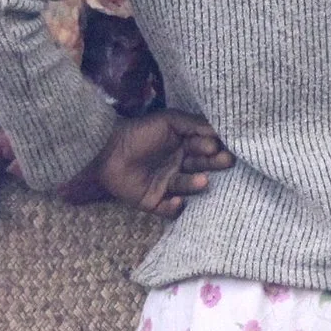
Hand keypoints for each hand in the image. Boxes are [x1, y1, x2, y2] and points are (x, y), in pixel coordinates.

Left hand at [83, 110, 233, 217]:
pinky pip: (169, 209)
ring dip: (195, 184)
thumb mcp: (166, 121)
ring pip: (187, 187)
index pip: (204, 148)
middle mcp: (178, 166)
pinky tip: (178, 200)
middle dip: (213, 164)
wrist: (105, 151)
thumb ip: (191, 123)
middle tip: (225, 161)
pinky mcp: (154, 202)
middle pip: (201, 167)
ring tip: (202, 179)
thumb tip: (218, 129)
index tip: (217, 145)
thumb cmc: (137, 133)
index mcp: (182, 146)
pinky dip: (174, 207)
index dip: (212, 147)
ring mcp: (167, 184)